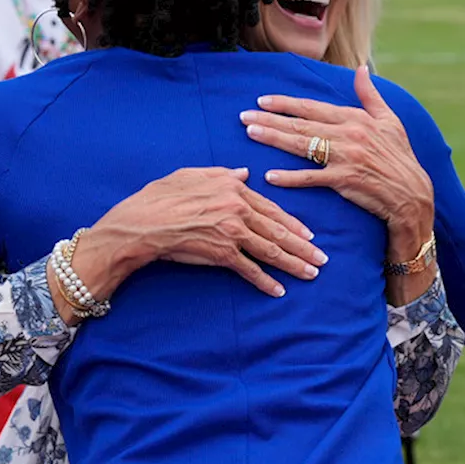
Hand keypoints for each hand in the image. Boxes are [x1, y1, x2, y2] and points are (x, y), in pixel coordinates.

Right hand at [76, 167, 327, 299]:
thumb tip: (245, 173)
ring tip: (311, 273)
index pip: (270, 207)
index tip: (307, 234)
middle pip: (277, 230)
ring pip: (271, 250)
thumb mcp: (191, 174)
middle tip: (321, 258)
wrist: (143, 223)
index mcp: (233, 187)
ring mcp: (232, 232)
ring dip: (294, 264)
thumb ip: (222, 174)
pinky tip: (279, 290)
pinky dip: (266, 282)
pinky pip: (250, 270)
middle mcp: (238, 209)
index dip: (292, 223)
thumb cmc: (161, 196)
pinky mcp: (222, 254)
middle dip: (302, 246)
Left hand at [240, 66, 434, 261]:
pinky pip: (311, 178)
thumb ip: (370, 95)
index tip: (262, 100)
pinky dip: (290, 177)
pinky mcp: (344, 181)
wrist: (412, 194)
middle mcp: (348, 134)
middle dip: (269, 119)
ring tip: (251, 134)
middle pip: (301, 124)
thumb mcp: (390, 121)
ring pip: (302, 145)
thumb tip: (362, 68)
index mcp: (355, 118)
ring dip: (273, 139)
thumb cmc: (399, 157)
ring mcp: (346, 157)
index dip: (286, 103)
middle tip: (243, 116)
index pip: (312, 107)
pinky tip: (270, 176)